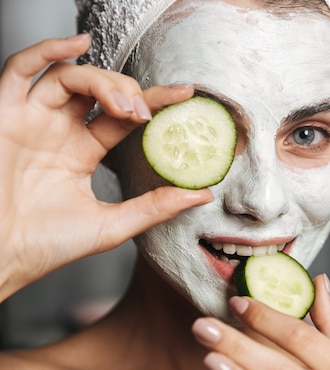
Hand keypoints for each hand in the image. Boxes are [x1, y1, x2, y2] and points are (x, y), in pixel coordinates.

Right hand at [0, 35, 212, 299]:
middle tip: (145, 113)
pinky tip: (76, 44)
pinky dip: (46, 50)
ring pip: (68, 76)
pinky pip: (19, 70)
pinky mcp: (4, 115)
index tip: (185, 94)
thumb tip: (203, 193)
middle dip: (128, 93)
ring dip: (101, 81)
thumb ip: (156, 206)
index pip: (123, 116)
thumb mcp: (112, 224)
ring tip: (124, 104)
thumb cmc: (48, 247)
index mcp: (82, 151)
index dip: (154, 101)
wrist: (2, 259)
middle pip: (99, 90)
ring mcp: (31, 120)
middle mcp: (58, 130)